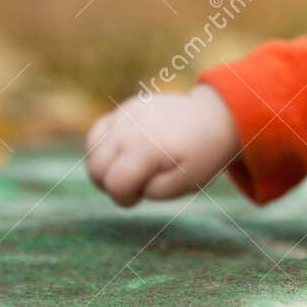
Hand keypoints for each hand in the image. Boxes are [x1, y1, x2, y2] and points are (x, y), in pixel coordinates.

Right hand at [85, 85, 240, 205]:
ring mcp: (126, 114)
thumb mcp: (184, 183)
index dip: (124, 198)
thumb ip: (151, 190)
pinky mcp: (125, 108)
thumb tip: (126, 185)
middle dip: (111, 184)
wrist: (214, 119)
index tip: (139, 197)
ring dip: (104, 167)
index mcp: (147, 149)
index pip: (115, 184)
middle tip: (136, 183)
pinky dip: (102, 147)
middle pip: (96, 169)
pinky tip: (123, 153)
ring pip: (92, 151)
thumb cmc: (200, 156)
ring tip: (129, 169)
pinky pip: (97, 132)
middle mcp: (131, 128)